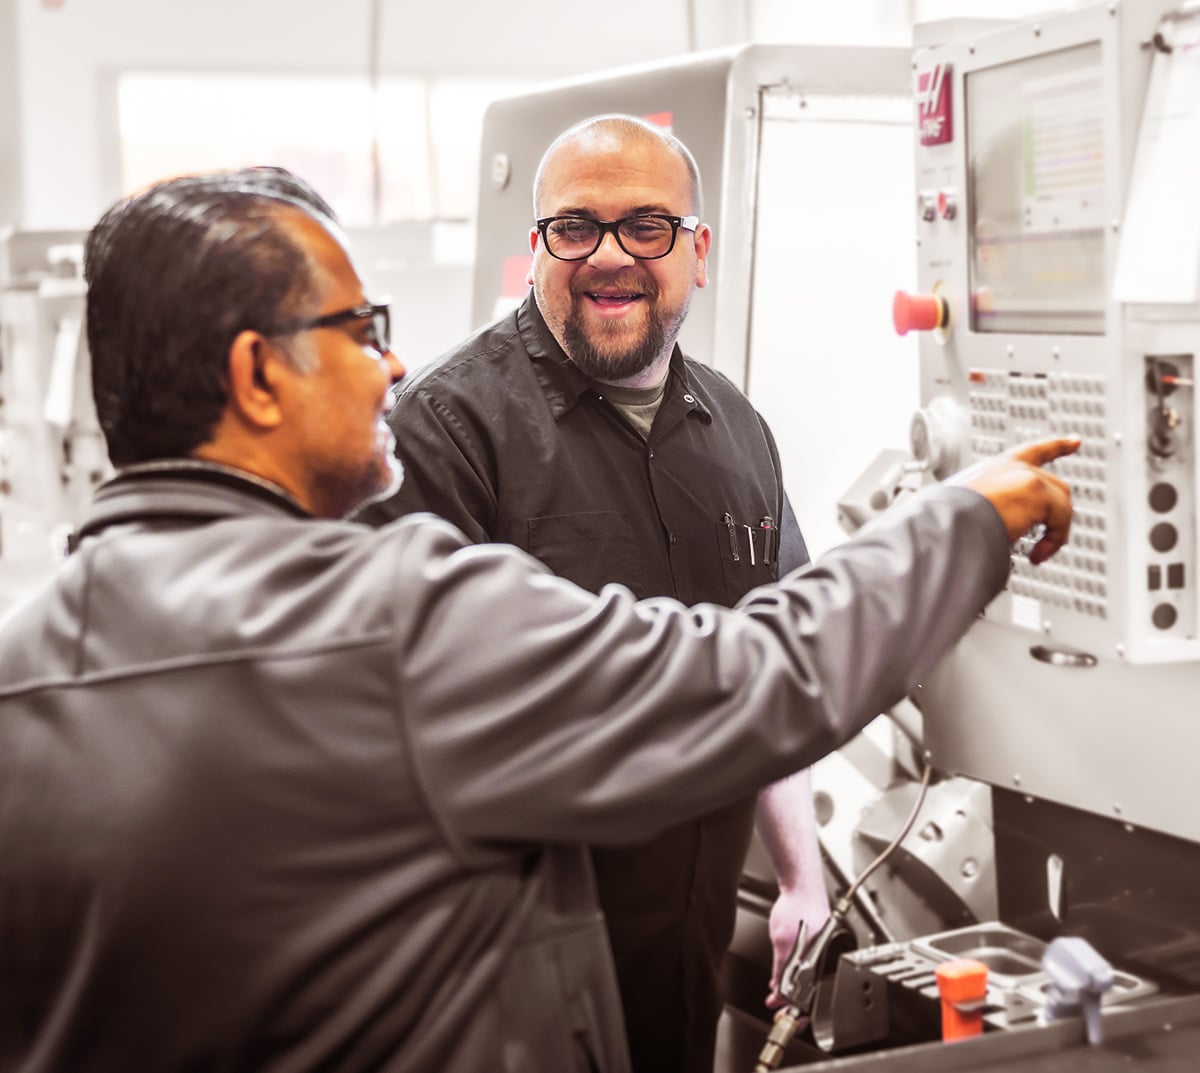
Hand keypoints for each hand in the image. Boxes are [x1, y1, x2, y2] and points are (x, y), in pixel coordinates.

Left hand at [766, 885, 830, 1008]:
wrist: (802, 884)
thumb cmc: (797, 906)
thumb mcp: (782, 942)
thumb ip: (780, 968)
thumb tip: (778, 988)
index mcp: (822, 959)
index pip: (810, 993)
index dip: (793, 1005)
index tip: (781, 1010)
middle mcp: (828, 955)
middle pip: (812, 987)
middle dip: (793, 997)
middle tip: (778, 1002)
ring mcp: (826, 947)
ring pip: (811, 974)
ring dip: (795, 983)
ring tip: (780, 987)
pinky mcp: (823, 939)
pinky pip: (812, 961)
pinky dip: (800, 968)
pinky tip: (790, 969)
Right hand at [949, 436, 1078, 563]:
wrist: (947, 521)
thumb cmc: (948, 519)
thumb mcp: (970, 508)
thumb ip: (990, 511)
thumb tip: (995, 533)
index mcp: (997, 467)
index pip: (1034, 451)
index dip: (1058, 445)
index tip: (1075, 441)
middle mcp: (1015, 467)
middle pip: (1056, 486)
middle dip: (1060, 513)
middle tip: (1050, 540)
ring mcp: (1028, 477)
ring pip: (1062, 504)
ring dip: (1054, 533)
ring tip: (1037, 554)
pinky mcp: (1038, 491)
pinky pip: (1061, 520)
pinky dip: (1053, 542)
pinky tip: (1036, 557)